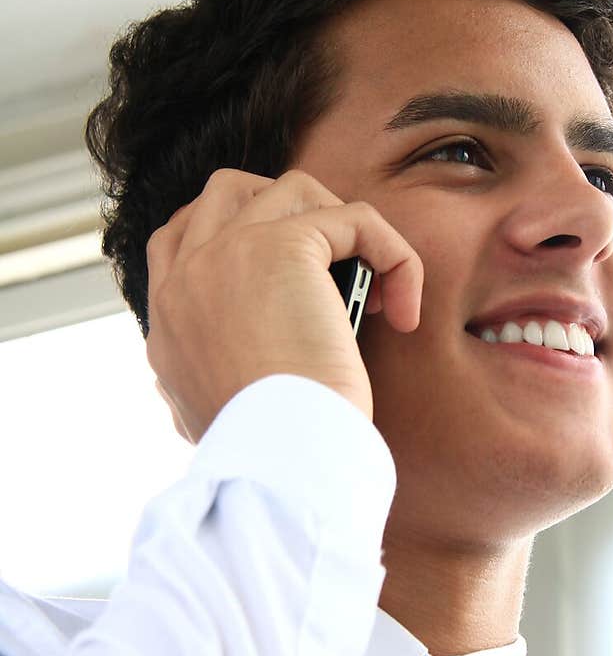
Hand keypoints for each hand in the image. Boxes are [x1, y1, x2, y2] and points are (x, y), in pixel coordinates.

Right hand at [144, 168, 422, 440]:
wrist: (279, 463)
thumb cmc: (265, 458)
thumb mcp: (206, 423)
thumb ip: (194, 389)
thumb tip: (191, 395)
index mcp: (165, 319)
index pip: (179, 237)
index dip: (239, 236)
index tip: (290, 273)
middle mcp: (185, 278)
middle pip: (227, 191)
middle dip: (288, 210)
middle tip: (336, 263)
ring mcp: (228, 253)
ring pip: (294, 191)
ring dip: (345, 228)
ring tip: (376, 287)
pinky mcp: (284, 247)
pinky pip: (355, 219)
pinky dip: (393, 255)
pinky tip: (404, 310)